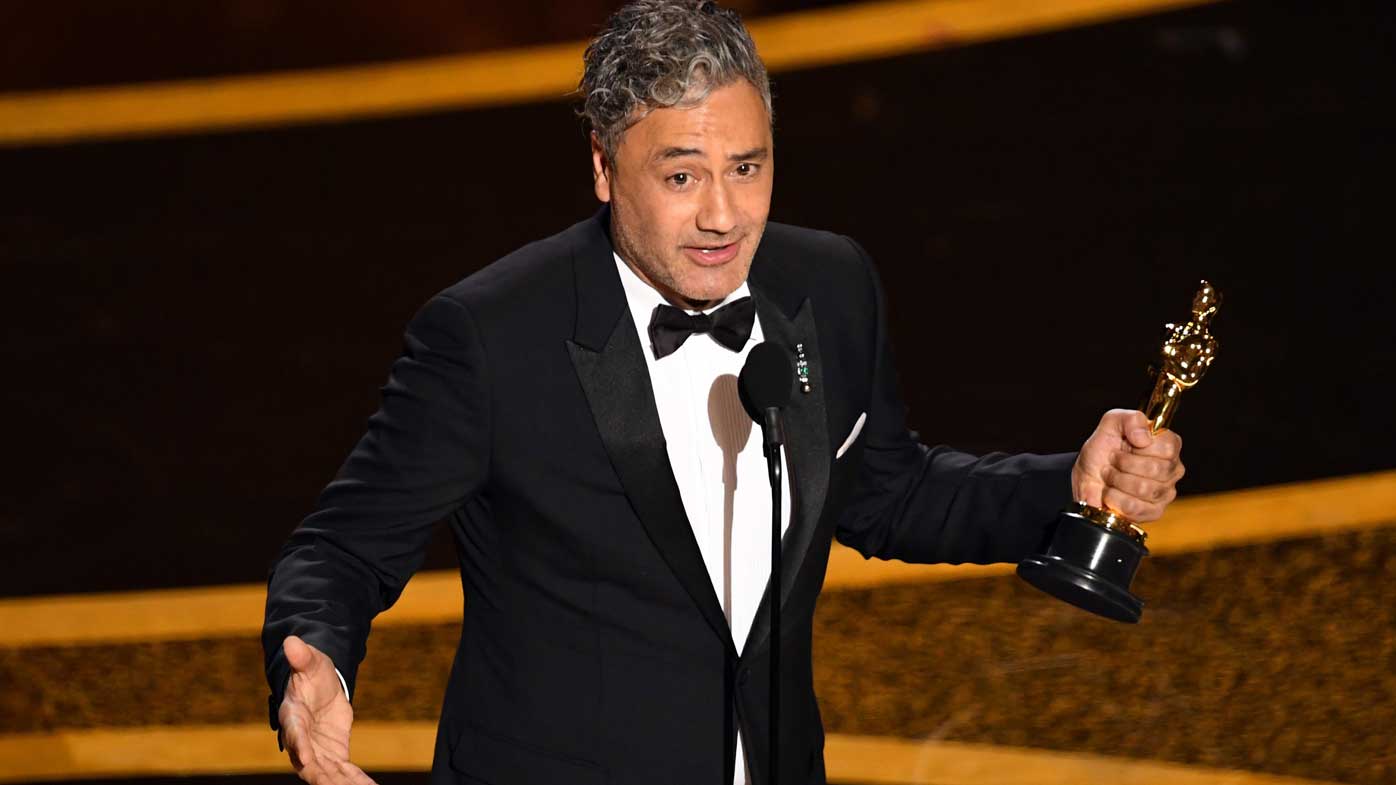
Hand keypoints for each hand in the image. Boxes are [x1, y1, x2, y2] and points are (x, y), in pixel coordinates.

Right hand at [278, 635, 376, 784]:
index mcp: (293, 716)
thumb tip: (292, 641)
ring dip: (342, 784)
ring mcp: (317, 752)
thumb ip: (301, 657)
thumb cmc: (311, 673)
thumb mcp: (310, 662)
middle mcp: (301, 740)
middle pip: (309, 764)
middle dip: (321, 777)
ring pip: (328, 774)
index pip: (294, 733)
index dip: (299, 746)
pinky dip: (357, 782)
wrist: (320, 688)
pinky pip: (345, 773)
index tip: (306, 760)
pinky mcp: (333, 756)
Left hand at [1072, 409, 1183, 522]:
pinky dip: (1114, 498)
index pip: (1168, 447)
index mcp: (1168, 446)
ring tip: (1110, 476)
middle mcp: (1172, 470)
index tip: (1126, 445)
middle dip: (1124, 464)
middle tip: (1113, 461)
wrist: (1085, 477)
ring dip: (1117, 480)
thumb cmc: (1102, 450)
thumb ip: (1130, 419)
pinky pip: (1134, 507)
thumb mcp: (1111, 424)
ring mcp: (1165, 493)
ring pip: (1144, 489)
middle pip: (1156, 470)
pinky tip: (1110, 493)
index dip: (1140, 447)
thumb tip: (1144, 438)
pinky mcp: (1153, 512)